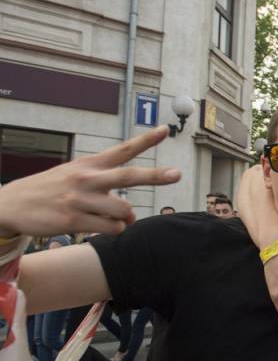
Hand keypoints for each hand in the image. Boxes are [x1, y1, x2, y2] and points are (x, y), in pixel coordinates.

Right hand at [0, 126, 178, 237]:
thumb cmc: (53, 189)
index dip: (146, 140)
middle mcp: (87, 178)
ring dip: (126, 218)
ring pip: (124, 211)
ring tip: (109, 216)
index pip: (123, 149)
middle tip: (177, 174)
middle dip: (155, 176)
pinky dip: (114, 230)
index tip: (166, 130)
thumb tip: (132, 213)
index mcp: (90, 164)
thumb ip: (107, 189)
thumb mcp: (75, 175)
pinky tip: (100, 226)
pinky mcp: (73, 220)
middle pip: (129, 176)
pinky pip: (111, 228)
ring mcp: (80, 199)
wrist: (12, 204)